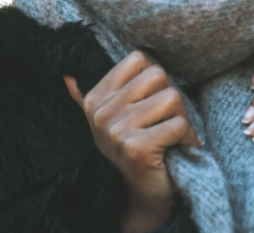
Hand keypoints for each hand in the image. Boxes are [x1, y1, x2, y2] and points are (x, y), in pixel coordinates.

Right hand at [65, 51, 200, 232]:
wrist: (142, 195)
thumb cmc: (137, 148)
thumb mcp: (114, 118)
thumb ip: (102, 93)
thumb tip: (65, 75)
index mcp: (95, 98)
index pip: (139, 59)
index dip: (155, 80)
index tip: (151, 105)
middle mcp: (101, 113)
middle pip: (158, 75)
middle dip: (172, 98)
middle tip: (166, 122)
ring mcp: (116, 131)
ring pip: (172, 97)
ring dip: (182, 118)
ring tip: (171, 136)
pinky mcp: (136, 148)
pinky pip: (179, 124)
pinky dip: (187, 138)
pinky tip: (176, 150)